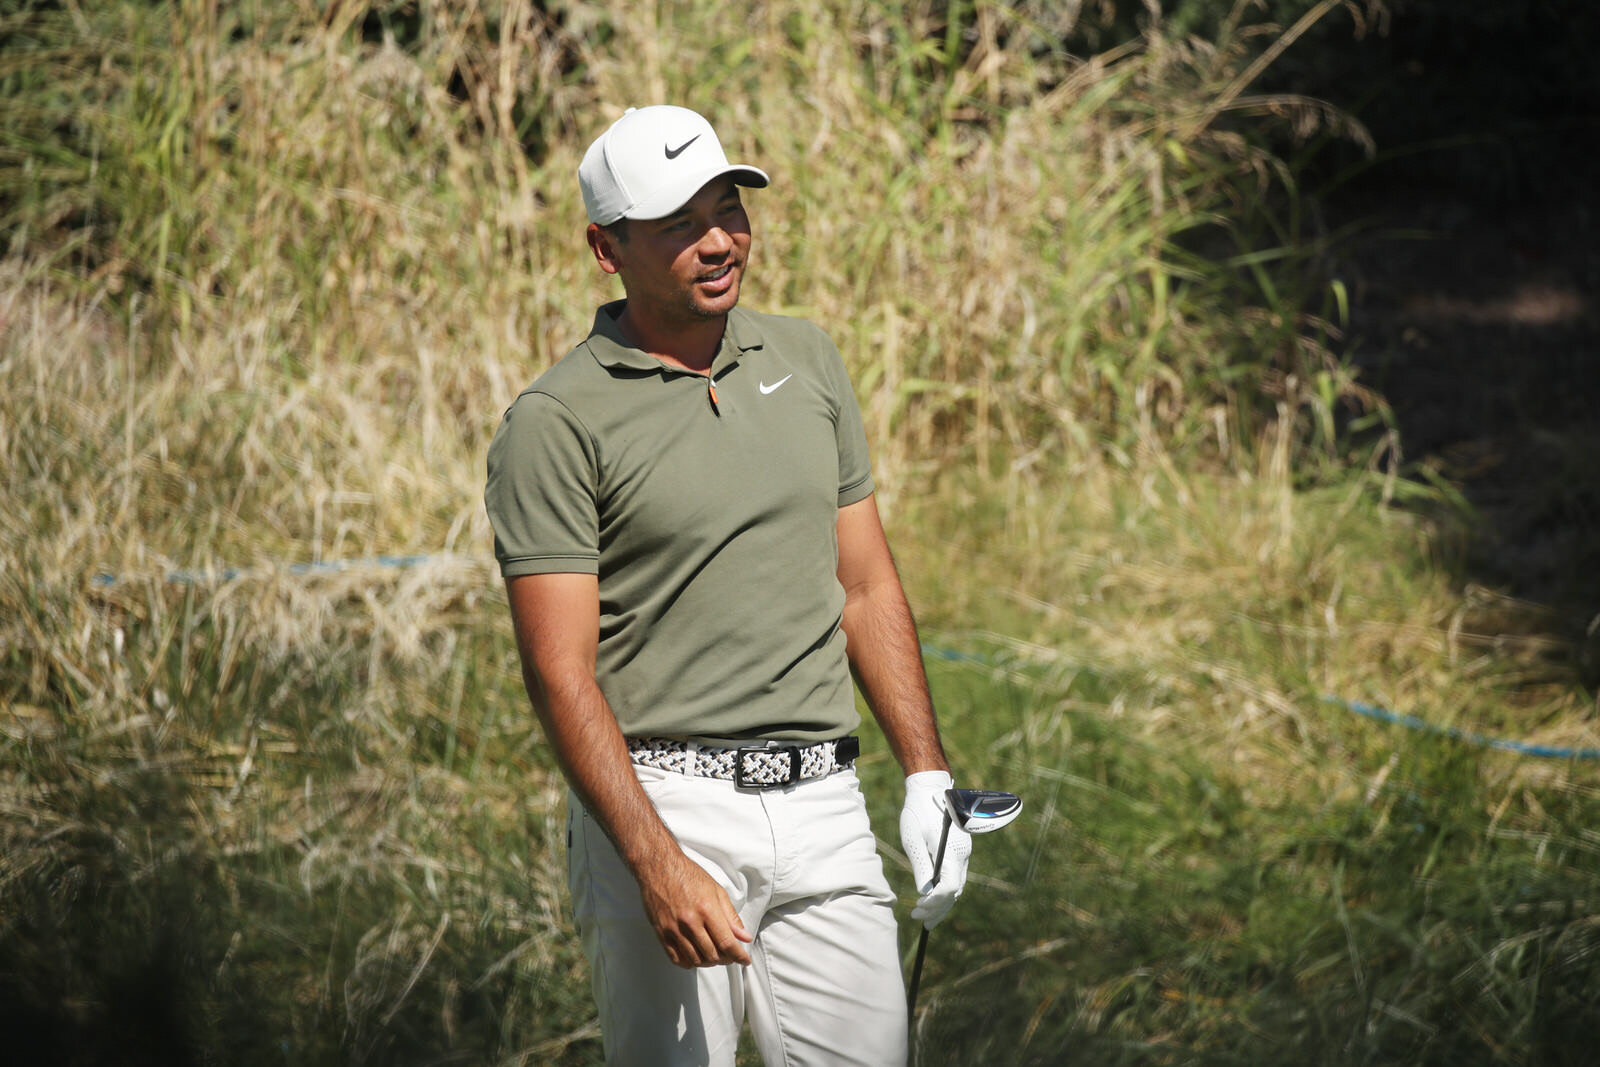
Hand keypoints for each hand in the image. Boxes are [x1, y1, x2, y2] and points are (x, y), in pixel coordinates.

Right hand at [636, 851, 753, 968]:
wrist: (660, 868)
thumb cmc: (687, 875)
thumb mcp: (716, 891)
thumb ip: (731, 916)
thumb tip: (744, 936)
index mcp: (707, 909)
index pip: (727, 942)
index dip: (738, 956)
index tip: (744, 960)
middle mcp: (690, 922)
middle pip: (712, 954)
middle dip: (725, 959)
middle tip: (729, 954)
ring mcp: (674, 929)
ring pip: (696, 960)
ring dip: (708, 962)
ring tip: (713, 954)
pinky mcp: (662, 933)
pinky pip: (677, 959)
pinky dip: (689, 962)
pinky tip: (695, 956)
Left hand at [899, 770, 970, 928]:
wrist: (931, 789)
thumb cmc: (918, 811)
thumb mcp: (913, 837)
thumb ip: (920, 863)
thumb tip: (925, 891)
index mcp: (952, 851)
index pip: (948, 887)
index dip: (934, 903)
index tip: (917, 909)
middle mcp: (962, 854)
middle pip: (955, 891)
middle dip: (938, 909)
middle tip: (919, 918)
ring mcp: (963, 853)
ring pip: (957, 886)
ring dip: (942, 903)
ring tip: (925, 917)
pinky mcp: (959, 851)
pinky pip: (955, 877)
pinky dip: (945, 891)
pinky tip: (933, 898)